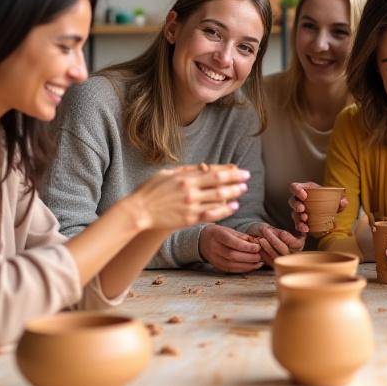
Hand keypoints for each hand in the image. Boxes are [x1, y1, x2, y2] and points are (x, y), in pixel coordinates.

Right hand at [128, 167, 249, 230]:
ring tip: (243, 191)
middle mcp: (190, 190)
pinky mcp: (189, 219)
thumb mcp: (166, 173)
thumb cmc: (150, 190)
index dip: (229, 170)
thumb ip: (186, 170)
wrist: (139, 211)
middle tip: (247, 178)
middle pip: (219, 183)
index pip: (213, 171)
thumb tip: (204, 166)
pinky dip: (225, 210)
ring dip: (233, 194)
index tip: (240, 170)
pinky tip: (233, 206)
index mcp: (184, 177)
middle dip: (235, 180)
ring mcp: (191, 205)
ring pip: (218, 199)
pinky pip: (211, 214)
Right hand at [198, 225, 262, 272]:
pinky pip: (231, 270)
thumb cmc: (220, 233)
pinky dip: (244, 269)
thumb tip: (257, 243)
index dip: (246, 246)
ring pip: (232, 265)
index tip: (258, 247)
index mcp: (217, 235)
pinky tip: (253, 266)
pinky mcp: (217, 266)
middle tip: (260, 255)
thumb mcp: (229, 230)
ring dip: (248, 265)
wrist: (202, 240)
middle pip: (232, 255)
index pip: (232, 242)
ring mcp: (214, 258)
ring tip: (259, 262)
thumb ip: (242, 237)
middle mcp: (214, 247)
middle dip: (249, 257)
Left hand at [248, 223, 305, 265]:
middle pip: (284, 250)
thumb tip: (304, 228)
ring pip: (276, 256)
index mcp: (299, 245)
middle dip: (273, 239)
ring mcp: (284, 261)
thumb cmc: (278, 229)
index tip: (281, 232)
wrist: (267, 236)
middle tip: (265, 230)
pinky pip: (269, 261)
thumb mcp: (287, 225)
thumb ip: (295, 226)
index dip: (288, 238)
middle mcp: (293, 254)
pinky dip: (263, 254)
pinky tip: (258, 246)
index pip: (296, 244)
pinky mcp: (275, 264)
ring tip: (260, 239)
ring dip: (267, 247)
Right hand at [288, 181, 348, 233]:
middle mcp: (300, 200)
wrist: (329, 212)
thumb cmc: (328, 201)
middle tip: (303, 209)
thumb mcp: (335, 199)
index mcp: (306, 190)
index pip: (295, 187)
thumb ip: (340, 200)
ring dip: (298, 217)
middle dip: (296, 205)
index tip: (304, 196)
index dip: (297, 190)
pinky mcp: (300, 220)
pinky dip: (300, 226)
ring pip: (293, 213)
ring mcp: (298, 211)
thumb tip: (343, 202)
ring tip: (305, 220)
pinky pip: (297, 223)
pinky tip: (306, 229)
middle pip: (292, 200)